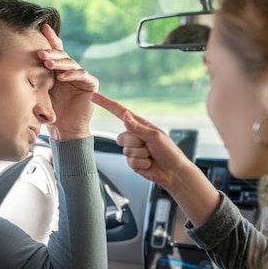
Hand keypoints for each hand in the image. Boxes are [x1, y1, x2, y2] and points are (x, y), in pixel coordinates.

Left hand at [38, 24, 98, 140]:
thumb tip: (17, 61)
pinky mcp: (91, 84)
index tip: (43, 27)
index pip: (55, 51)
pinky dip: (71, 74)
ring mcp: (81, 76)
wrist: (65, 130)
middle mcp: (70, 70)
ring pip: (71, 63)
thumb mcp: (40, 91)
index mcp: (58, 70)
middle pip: (62, 55)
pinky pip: (81, 75)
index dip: (51, 38)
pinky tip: (61, 77)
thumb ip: (36, 76)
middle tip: (40, 53)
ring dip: (59, 62)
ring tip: (47, 63)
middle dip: (51, 52)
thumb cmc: (51, 112)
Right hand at [91, 92, 221, 224]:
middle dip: (135, 143)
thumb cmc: (169, 151)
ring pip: (125, 150)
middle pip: (121, 137)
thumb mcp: (155, 136)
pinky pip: (129, 161)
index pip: (119, 112)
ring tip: (151, 155)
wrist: (173, 172)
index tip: (93, 97)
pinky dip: (141, 163)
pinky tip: (149, 163)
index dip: (106, 104)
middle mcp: (134, 135)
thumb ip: (138, 127)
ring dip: (140, 155)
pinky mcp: (132, 161)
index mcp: (140, 124)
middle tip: (149, 147)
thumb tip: (125, 115)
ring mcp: (133, 149)